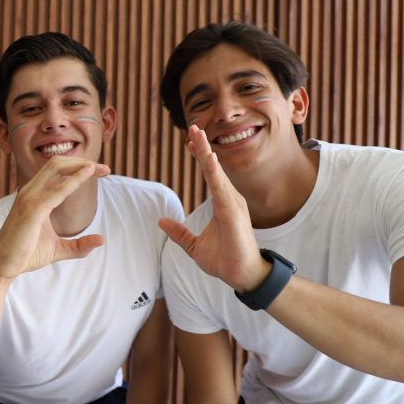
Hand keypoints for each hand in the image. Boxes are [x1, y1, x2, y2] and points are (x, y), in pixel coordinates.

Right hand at [0, 156, 109, 282]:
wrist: (2, 266)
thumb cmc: (25, 255)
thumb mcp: (58, 249)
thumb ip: (79, 245)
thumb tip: (102, 240)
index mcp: (34, 196)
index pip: (57, 171)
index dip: (79, 167)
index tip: (100, 171)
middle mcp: (30, 192)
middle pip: (57, 163)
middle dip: (82, 161)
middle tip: (106, 169)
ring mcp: (29, 199)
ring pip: (56, 168)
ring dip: (80, 166)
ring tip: (101, 169)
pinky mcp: (32, 210)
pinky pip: (56, 190)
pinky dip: (73, 181)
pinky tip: (86, 176)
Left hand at [157, 125, 269, 291]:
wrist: (241, 277)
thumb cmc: (224, 260)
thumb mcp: (193, 246)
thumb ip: (179, 233)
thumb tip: (162, 221)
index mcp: (222, 203)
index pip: (209, 174)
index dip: (200, 157)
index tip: (188, 141)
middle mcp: (229, 199)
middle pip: (213, 168)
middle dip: (202, 147)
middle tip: (193, 127)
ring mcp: (233, 204)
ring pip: (216, 173)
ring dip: (206, 153)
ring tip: (197, 134)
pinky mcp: (233, 213)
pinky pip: (221, 189)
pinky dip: (215, 173)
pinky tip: (209, 158)